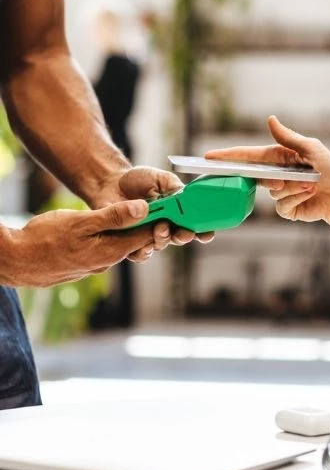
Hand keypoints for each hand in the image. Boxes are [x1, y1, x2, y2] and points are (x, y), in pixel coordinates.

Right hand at [4, 200, 161, 287]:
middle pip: (138, 241)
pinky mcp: (86, 263)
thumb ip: (113, 216)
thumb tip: (144, 209)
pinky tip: (113, 224)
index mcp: (112, 251)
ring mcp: (97, 264)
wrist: (14, 261)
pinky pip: (108, 248)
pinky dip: (115, 236)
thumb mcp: (81, 221)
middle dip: (151, 225)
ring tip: (142, 211)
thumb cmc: (44, 238)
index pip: (148, 235)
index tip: (174, 206)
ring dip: (132, 230)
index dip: (162, 220)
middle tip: (162, 205)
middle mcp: (109, 261)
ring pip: (122, 244)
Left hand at [96, 166, 214, 257]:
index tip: (206, 233)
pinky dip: (142, 251)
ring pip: (161, 245)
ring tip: (160, 230)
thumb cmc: (138, 180)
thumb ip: (174, 187)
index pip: (195, 225)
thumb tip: (185, 196)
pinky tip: (142, 245)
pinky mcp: (130, 242)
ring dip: (163, 240)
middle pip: (180, 238)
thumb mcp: (160, 178)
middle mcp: (167, 226)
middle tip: (182, 232)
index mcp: (178, 212)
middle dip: (183, 236)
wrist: (111, 183)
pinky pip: (139, 254)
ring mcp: (148, 235)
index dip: (203, 231)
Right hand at [205, 116, 329, 228]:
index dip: (228, 156)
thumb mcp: (310, 148)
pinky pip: (282, 204)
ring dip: (293, 187)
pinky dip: (297, 197)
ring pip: (272, 191)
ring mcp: (280, 192)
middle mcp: (276, 174)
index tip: (209, 156)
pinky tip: (310, 193)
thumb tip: (270, 120)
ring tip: (311, 184)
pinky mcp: (286, 208)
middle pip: (255, 176)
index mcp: (279, 157)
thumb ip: (288, 137)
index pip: (248, 155)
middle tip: (282, 179)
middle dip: (269, 178)